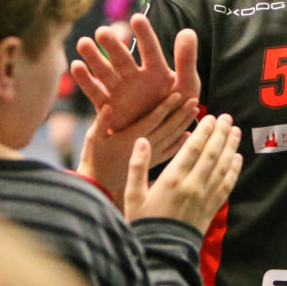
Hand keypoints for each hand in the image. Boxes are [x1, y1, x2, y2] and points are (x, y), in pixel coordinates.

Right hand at [71, 13, 200, 130]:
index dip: (145, 34)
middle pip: (122, 59)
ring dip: (94, 58)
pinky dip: (86, 81)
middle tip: (102, 31)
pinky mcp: (109, 107)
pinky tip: (76, 66)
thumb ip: (186, 61)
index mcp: (156, 70)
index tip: (137, 18)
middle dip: (112, 45)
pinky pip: (96, 93)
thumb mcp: (188, 85)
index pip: (150, 49)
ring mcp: (120, 91)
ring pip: (105, 72)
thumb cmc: (179, 108)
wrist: (166, 137)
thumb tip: (187, 31)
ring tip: (83, 43)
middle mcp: (135, 76)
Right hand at [75, 93, 197, 210]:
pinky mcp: (153, 167)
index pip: (153, 121)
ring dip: (185, 125)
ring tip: (195, 112)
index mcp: (131, 141)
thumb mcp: (92, 142)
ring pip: (173, 140)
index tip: (178, 94)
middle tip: (194, 100)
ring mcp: (151, 159)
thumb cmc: (93, 163)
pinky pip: (170, 154)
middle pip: (168, 129)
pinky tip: (188, 135)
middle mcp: (145, 151)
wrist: (98, 191)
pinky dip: (180, 144)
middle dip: (182, 113)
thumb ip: (100, 124)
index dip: (166, 107)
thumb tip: (108, 106)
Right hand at [124, 114, 241, 231]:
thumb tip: (142, 140)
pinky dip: (233, 171)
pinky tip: (237, 159)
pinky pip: (226, 186)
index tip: (211, 117)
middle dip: (220, 134)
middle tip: (227, 118)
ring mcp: (204, 197)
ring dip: (230, 147)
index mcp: (172, 179)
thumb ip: (137, 166)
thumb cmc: (143, 223)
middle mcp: (192, 185)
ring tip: (236, 132)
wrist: (160, 253)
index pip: (193, 149)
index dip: (204, 131)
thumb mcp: (131, 195)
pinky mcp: (211, 208)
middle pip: (211, 154)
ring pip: (222, 167)